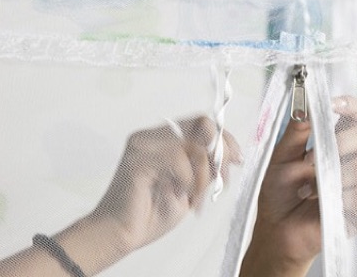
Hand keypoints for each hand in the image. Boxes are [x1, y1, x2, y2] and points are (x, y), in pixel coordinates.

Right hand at [89, 116, 241, 255]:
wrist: (119, 235)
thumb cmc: (152, 213)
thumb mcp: (191, 185)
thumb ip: (206, 166)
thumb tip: (232, 155)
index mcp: (164, 137)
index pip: (202, 122)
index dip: (225, 137)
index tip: (237, 158)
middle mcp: (153, 134)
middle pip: (202, 124)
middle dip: (220, 151)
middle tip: (221, 177)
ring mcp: (144, 143)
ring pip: (194, 145)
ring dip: (204, 174)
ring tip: (197, 197)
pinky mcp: (138, 158)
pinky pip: (178, 159)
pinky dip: (189, 179)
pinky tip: (181, 195)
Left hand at [239, 96, 356, 276]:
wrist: (275, 231)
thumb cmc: (280, 193)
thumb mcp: (282, 155)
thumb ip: (297, 130)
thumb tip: (306, 102)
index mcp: (335, 143)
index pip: (355, 117)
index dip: (351, 106)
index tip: (333, 104)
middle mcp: (352, 161)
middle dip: (340, 142)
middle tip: (312, 157)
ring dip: (327, 178)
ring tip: (306, 189)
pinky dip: (337, 199)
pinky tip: (319, 204)